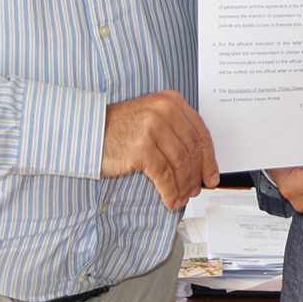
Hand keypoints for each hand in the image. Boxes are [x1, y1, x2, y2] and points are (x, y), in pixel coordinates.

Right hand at [101, 90, 219, 209]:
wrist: (90, 131)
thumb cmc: (120, 128)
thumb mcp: (153, 117)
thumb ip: (175, 130)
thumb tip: (199, 162)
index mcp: (171, 101)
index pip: (200, 132)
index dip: (209, 158)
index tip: (211, 176)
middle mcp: (164, 110)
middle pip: (192, 149)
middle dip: (196, 175)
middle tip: (195, 190)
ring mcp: (152, 127)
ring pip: (180, 164)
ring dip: (184, 186)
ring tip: (182, 197)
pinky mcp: (141, 147)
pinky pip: (164, 175)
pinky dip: (170, 192)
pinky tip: (170, 200)